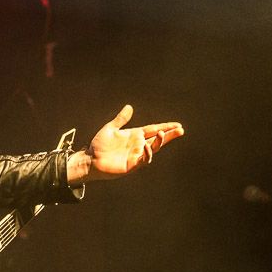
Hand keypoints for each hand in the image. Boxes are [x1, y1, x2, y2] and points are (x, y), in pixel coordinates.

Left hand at [67, 105, 183, 183]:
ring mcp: (136, 155)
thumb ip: (121, 119)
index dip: (165, 127)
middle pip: (157, 139)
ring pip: (152, 149)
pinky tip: (148, 146)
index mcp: (135, 135)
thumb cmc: (99, 145)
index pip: (153, 130)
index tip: (177, 125)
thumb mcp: (110, 128)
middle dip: (169, 135)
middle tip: (181, 130)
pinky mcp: (131, 165)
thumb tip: (129, 107)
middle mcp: (138, 145)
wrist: (90, 159)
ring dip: (158, 142)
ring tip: (162, 133)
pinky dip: (147, 153)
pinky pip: (143, 160)